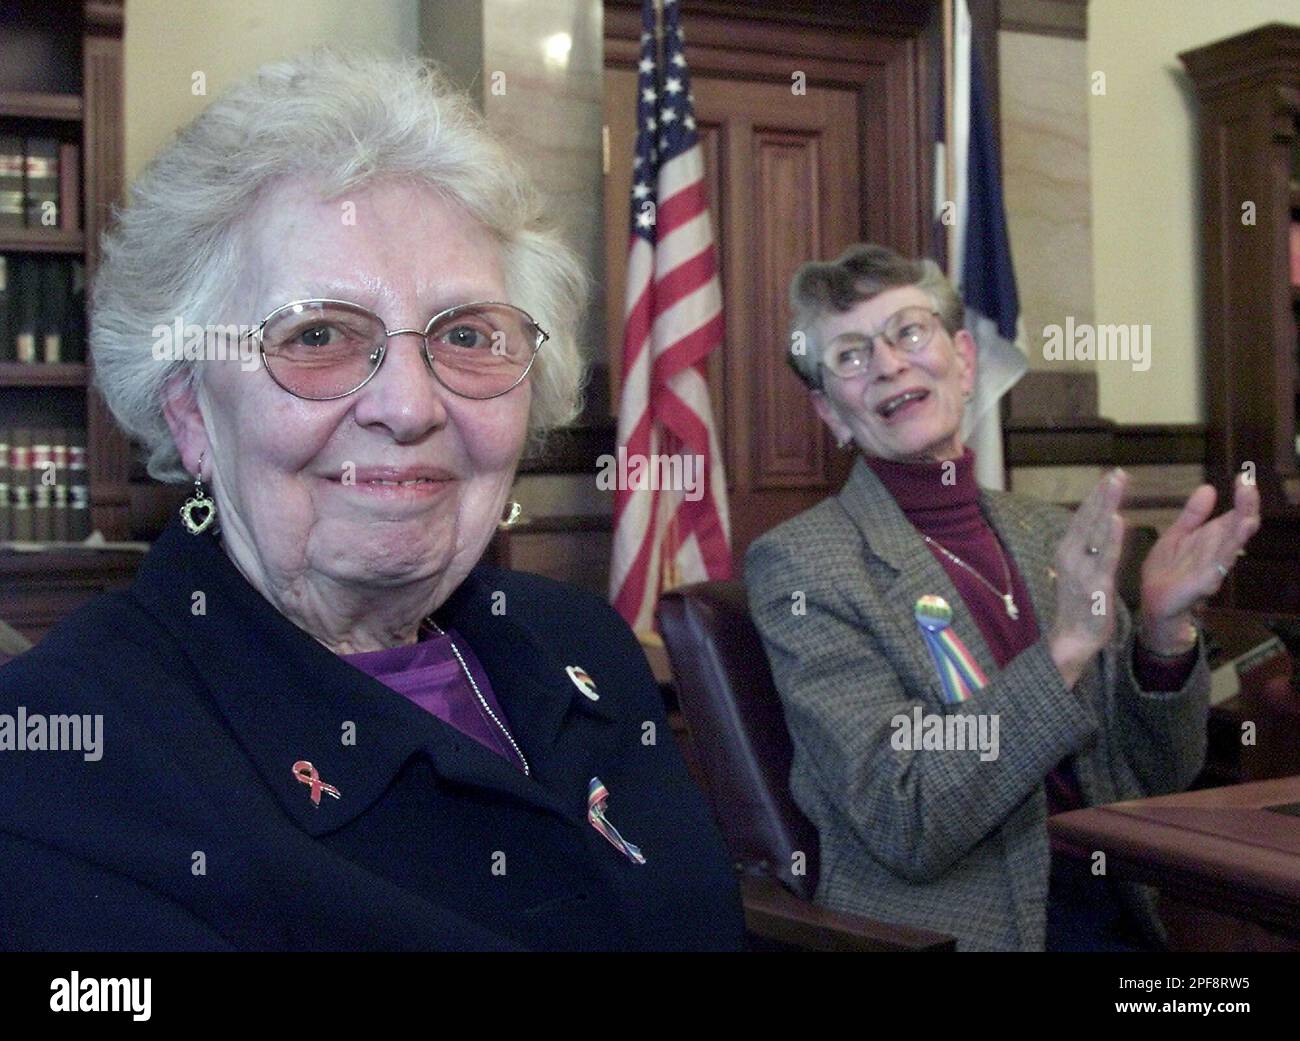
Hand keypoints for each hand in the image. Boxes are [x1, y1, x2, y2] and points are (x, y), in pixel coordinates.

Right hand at [1049, 469, 1127, 687]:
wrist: (1072, 639)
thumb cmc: (1080, 603)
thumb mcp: (1079, 569)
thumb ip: (1088, 547)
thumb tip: (1099, 522)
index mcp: (1066, 550)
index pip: (1082, 516)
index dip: (1097, 495)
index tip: (1111, 475)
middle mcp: (1068, 556)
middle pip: (1087, 519)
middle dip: (1102, 494)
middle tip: (1116, 472)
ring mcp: (1079, 571)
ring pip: (1095, 532)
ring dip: (1106, 507)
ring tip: (1117, 485)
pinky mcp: (1094, 586)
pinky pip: (1105, 558)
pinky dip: (1111, 538)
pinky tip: (1119, 520)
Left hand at [1137, 475, 1260, 651]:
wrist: (1153, 601)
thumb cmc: (1167, 569)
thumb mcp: (1177, 535)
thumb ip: (1193, 514)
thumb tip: (1209, 487)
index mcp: (1212, 537)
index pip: (1234, 514)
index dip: (1241, 497)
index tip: (1245, 476)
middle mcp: (1218, 550)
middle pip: (1238, 526)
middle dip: (1246, 507)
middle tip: (1249, 485)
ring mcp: (1214, 567)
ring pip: (1233, 544)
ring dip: (1241, 528)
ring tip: (1249, 511)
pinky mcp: (1204, 583)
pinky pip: (1218, 567)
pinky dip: (1226, 553)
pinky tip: (1233, 542)